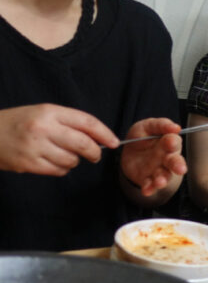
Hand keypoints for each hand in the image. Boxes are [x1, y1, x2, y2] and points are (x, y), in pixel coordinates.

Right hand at [0, 104, 117, 174]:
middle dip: (95, 152)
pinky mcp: (29, 164)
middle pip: (84, 144)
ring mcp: (35, 147)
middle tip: (95, 155)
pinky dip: (61, 169)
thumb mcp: (42, 113)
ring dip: (74, 161)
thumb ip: (68, 122)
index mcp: (50, 111)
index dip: (105, 133)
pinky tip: (52, 161)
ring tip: (63, 154)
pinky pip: (58, 170)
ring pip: (72, 160)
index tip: (114, 142)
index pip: (87, 122)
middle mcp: (44, 128)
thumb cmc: (18, 123)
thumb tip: (98, 137)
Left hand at [119, 118, 186, 196]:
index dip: (173, 143)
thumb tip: (176, 127)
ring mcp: (158, 170)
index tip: (170, 142)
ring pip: (164, 176)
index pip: (174, 143)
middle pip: (175, 162)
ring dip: (163, 180)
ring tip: (160, 182)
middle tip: (181, 169)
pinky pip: (150, 185)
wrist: (128, 152)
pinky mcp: (148, 180)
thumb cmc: (142, 137)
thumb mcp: (147, 126)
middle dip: (178, 165)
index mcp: (168, 143)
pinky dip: (150, 189)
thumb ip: (161, 125)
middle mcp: (166, 158)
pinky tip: (147, 190)